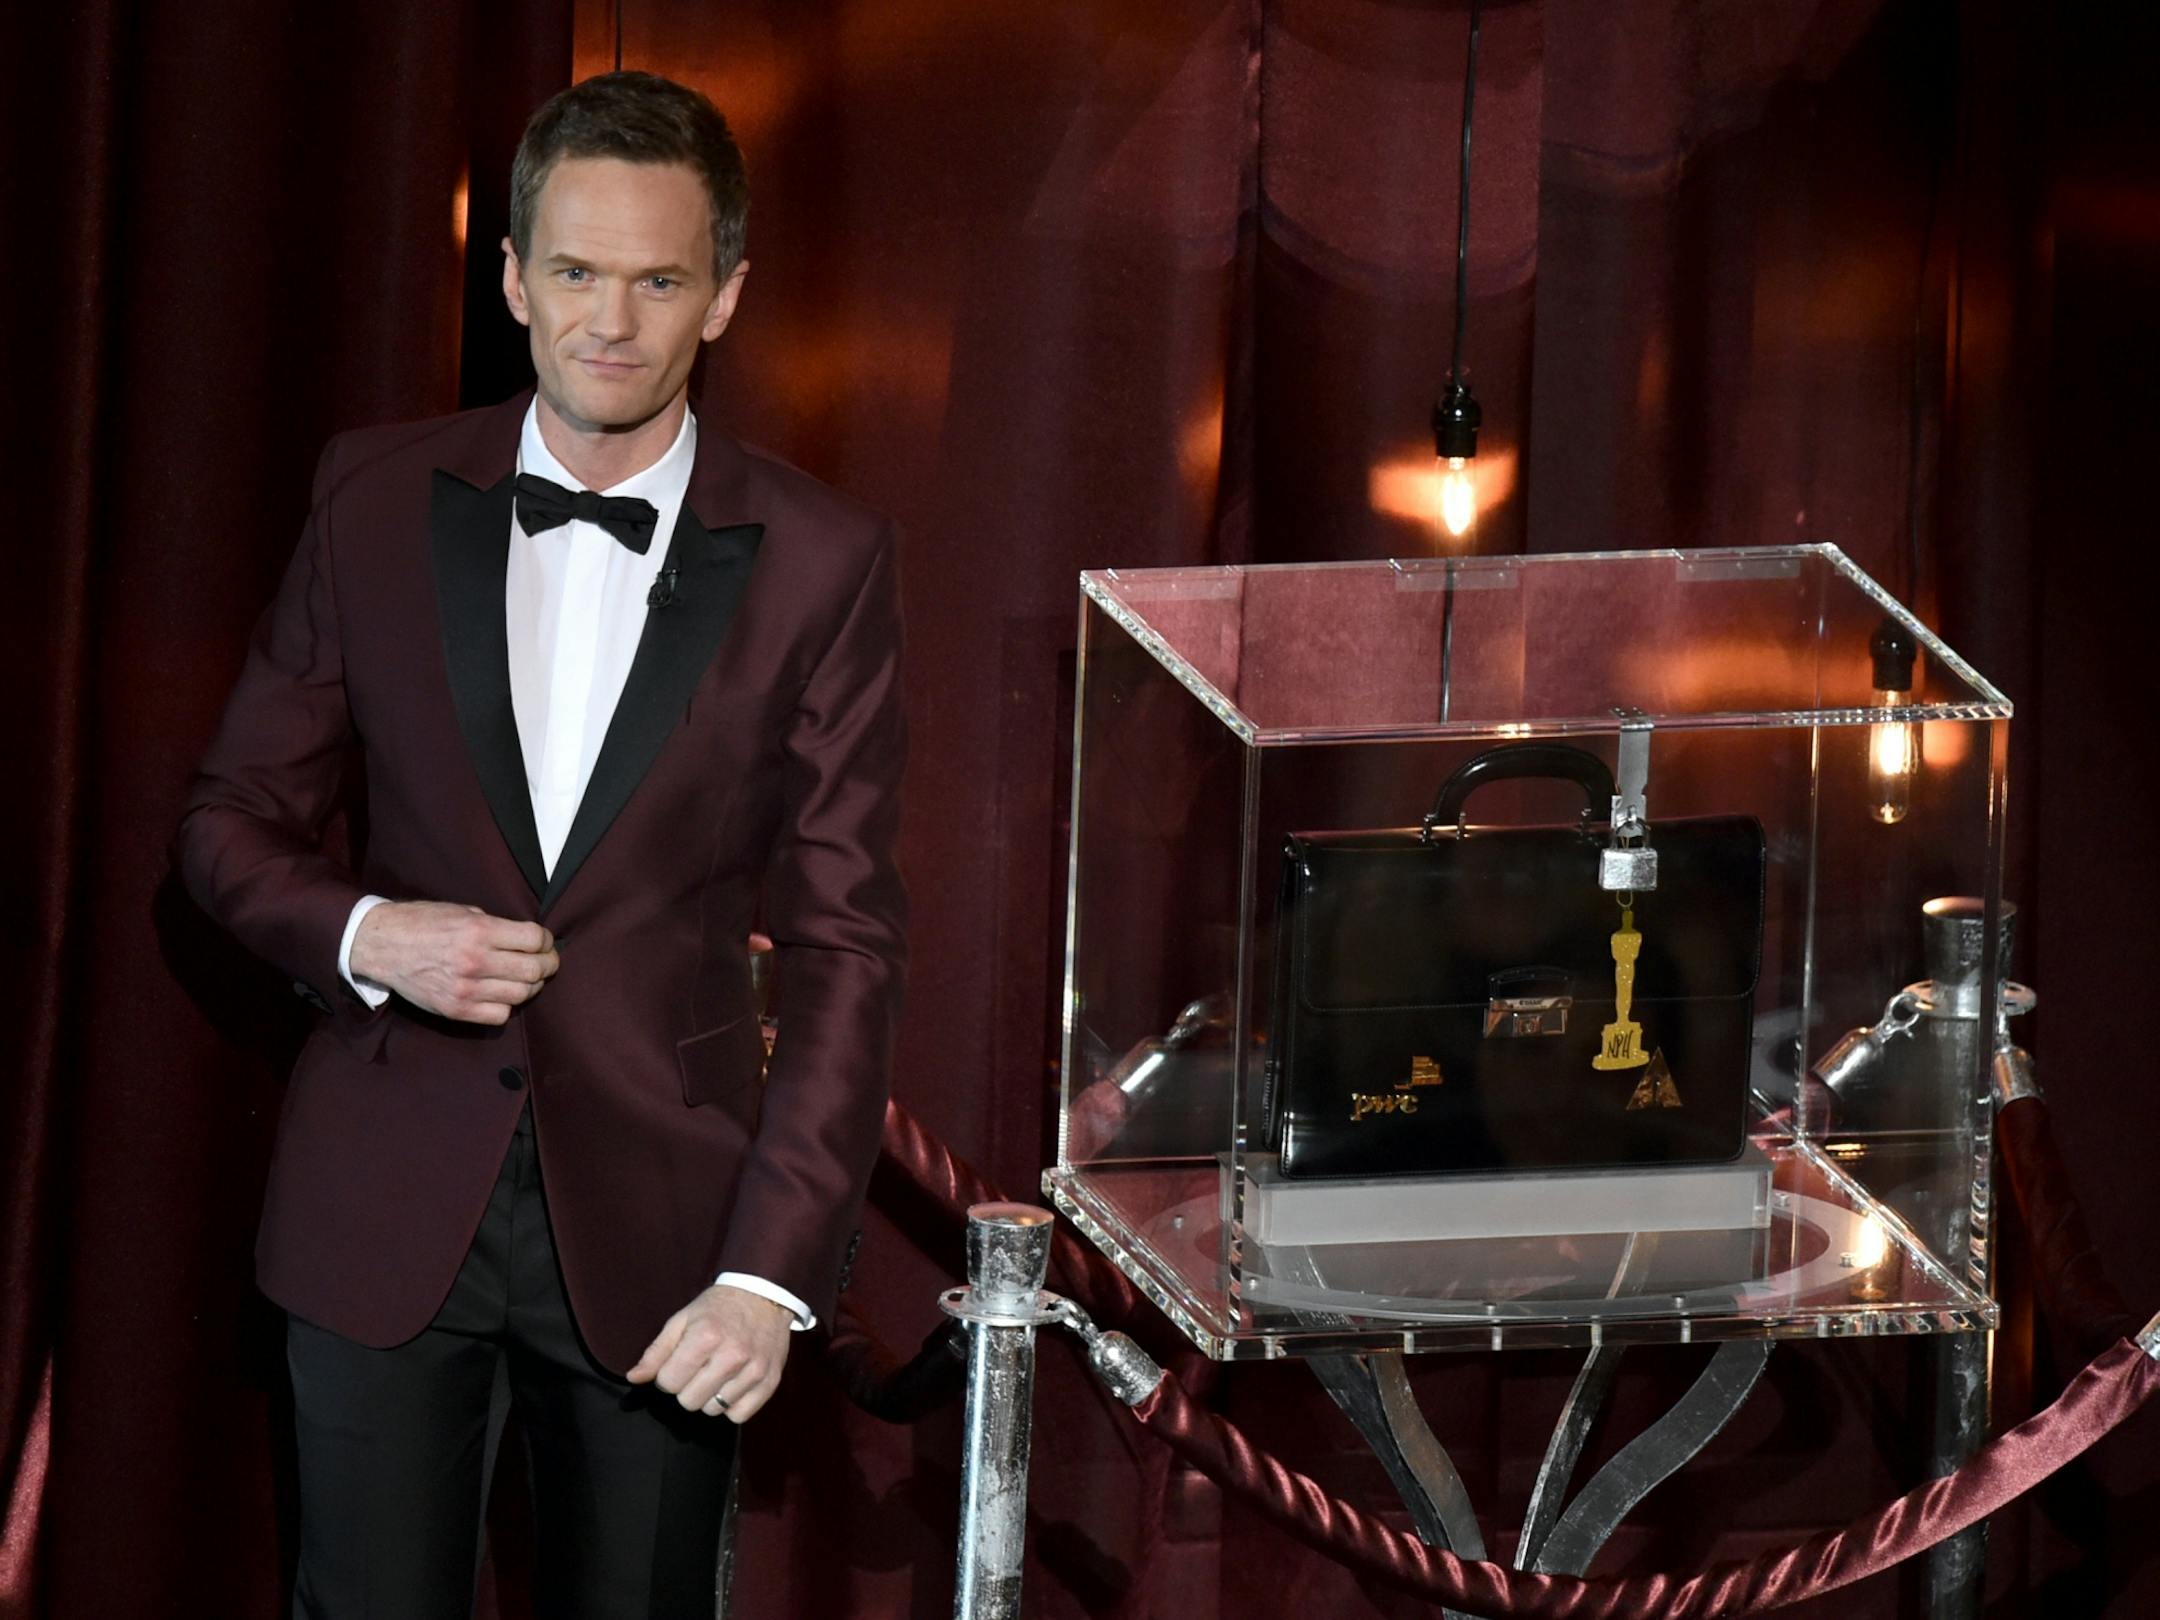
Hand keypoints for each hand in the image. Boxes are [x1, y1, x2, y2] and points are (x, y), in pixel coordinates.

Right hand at [348, 900, 557, 1023]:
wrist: (381, 945)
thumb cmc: (423, 923)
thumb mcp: (463, 912)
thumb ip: (496, 927)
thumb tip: (528, 940)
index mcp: (479, 931)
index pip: (535, 939)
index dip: (546, 940)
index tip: (544, 942)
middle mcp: (475, 961)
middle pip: (534, 970)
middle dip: (547, 965)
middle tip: (545, 962)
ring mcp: (465, 989)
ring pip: (521, 995)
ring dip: (529, 986)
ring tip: (523, 978)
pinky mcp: (455, 1009)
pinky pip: (499, 1015)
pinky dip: (506, 1006)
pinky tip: (500, 994)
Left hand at [626, 1284, 793, 1423]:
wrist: (764, 1295)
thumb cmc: (717, 1308)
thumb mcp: (682, 1320)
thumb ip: (657, 1351)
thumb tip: (634, 1378)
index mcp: (706, 1337)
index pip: (668, 1383)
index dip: (668, 1376)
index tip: (678, 1364)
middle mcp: (732, 1356)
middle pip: (689, 1401)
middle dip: (686, 1388)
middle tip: (697, 1370)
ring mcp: (753, 1371)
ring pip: (713, 1410)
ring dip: (709, 1397)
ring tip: (716, 1375)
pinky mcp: (770, 1382)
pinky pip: (739, 1415)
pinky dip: (732, 1406)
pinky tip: (732, 1386)